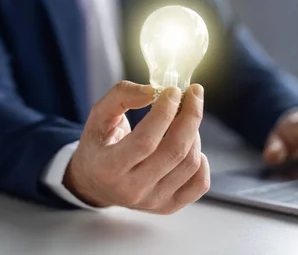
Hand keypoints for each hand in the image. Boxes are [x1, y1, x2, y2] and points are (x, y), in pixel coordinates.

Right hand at [63, 81, 209, 213]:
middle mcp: (131, 189)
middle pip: (174, 151)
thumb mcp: (98, 115)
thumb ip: (121, 96)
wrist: (95, 182)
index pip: (146, 140)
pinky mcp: (168, 206)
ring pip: (189, 163)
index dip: (164, 113)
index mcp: (109, 167)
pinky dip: (202, 161)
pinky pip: (200, 183)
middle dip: (190, 117)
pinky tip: (190, 144)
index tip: (174, 90)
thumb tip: (154, 91)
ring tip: (185, 117)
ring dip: (194, 132)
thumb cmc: (99, 145)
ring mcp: (152, 201)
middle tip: (193, 94)